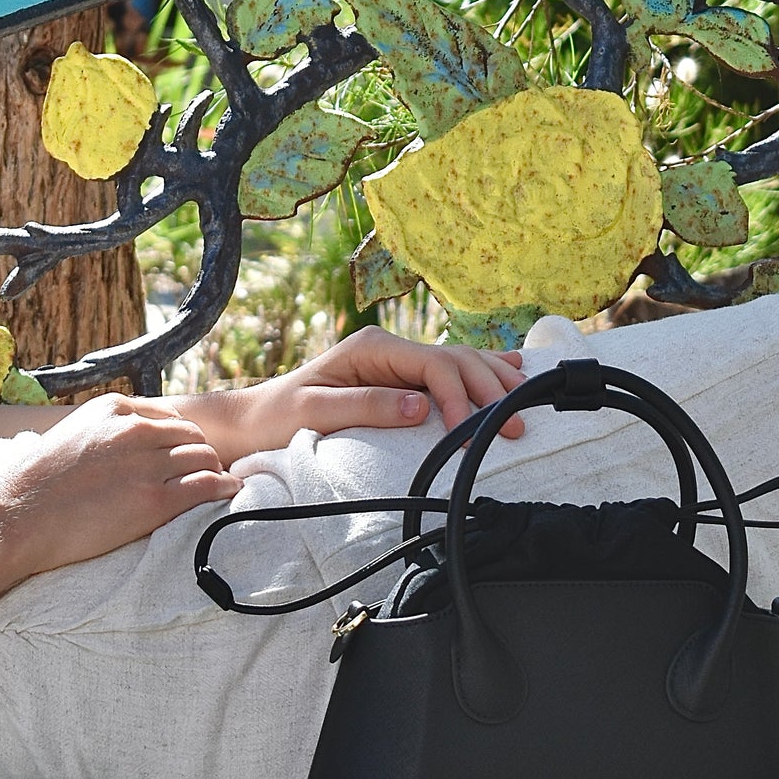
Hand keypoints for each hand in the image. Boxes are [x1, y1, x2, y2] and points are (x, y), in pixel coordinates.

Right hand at [0, 394, 239, 583]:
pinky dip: (223, 486)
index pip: (167, 415)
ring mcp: (146, 464)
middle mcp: (135, 430)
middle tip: (207, 469)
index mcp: (113, 409)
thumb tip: (121, 442)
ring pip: (203, 456)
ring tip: (219, 481)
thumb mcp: (71, 435)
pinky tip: (229, 491)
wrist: (14, 516)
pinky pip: (205, 485)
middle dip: (200, 451)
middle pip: (190, 434)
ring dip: (214, 468)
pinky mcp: (153, 499)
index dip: (180, 435)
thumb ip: (103, 432)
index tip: (184, 450)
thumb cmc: (33, 484)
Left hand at [185, 333, 527, 468]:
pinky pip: (449, 371)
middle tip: (516, 425)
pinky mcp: (398, 377)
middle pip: (454, 360)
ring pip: (459, 361)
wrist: (253, 421)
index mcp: (372, 348)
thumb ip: (367, 406)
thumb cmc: (278, 418)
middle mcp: (388, 348)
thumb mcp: (314, 412)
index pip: (432, 364)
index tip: (470, 430)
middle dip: (489, 389)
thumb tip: (420, 406)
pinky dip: (482, 371)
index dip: (459, 395)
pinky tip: (511, 369)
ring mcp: (395, 361)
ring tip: (526, 401)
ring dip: (494, 379)